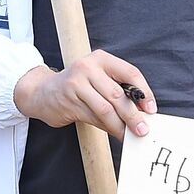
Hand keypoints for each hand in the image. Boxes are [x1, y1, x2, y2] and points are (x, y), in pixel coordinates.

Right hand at [13, 51, 155, 139]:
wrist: (42, 91)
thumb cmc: (77, 86)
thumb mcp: (97, 78)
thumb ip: (118, 89)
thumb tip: (142, 112)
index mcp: (101, 58)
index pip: (130, 73)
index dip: (144, 92)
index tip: (151, 109)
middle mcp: (88, 67)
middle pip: (118, 94)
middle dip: (133, 115)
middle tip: (143, 129)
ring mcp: (76, 83)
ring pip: (105, 109)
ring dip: (120, 125)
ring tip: (129, 135)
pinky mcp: (69, 100)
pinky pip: (94, 117)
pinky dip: (107, 127)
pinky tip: (115, 132)